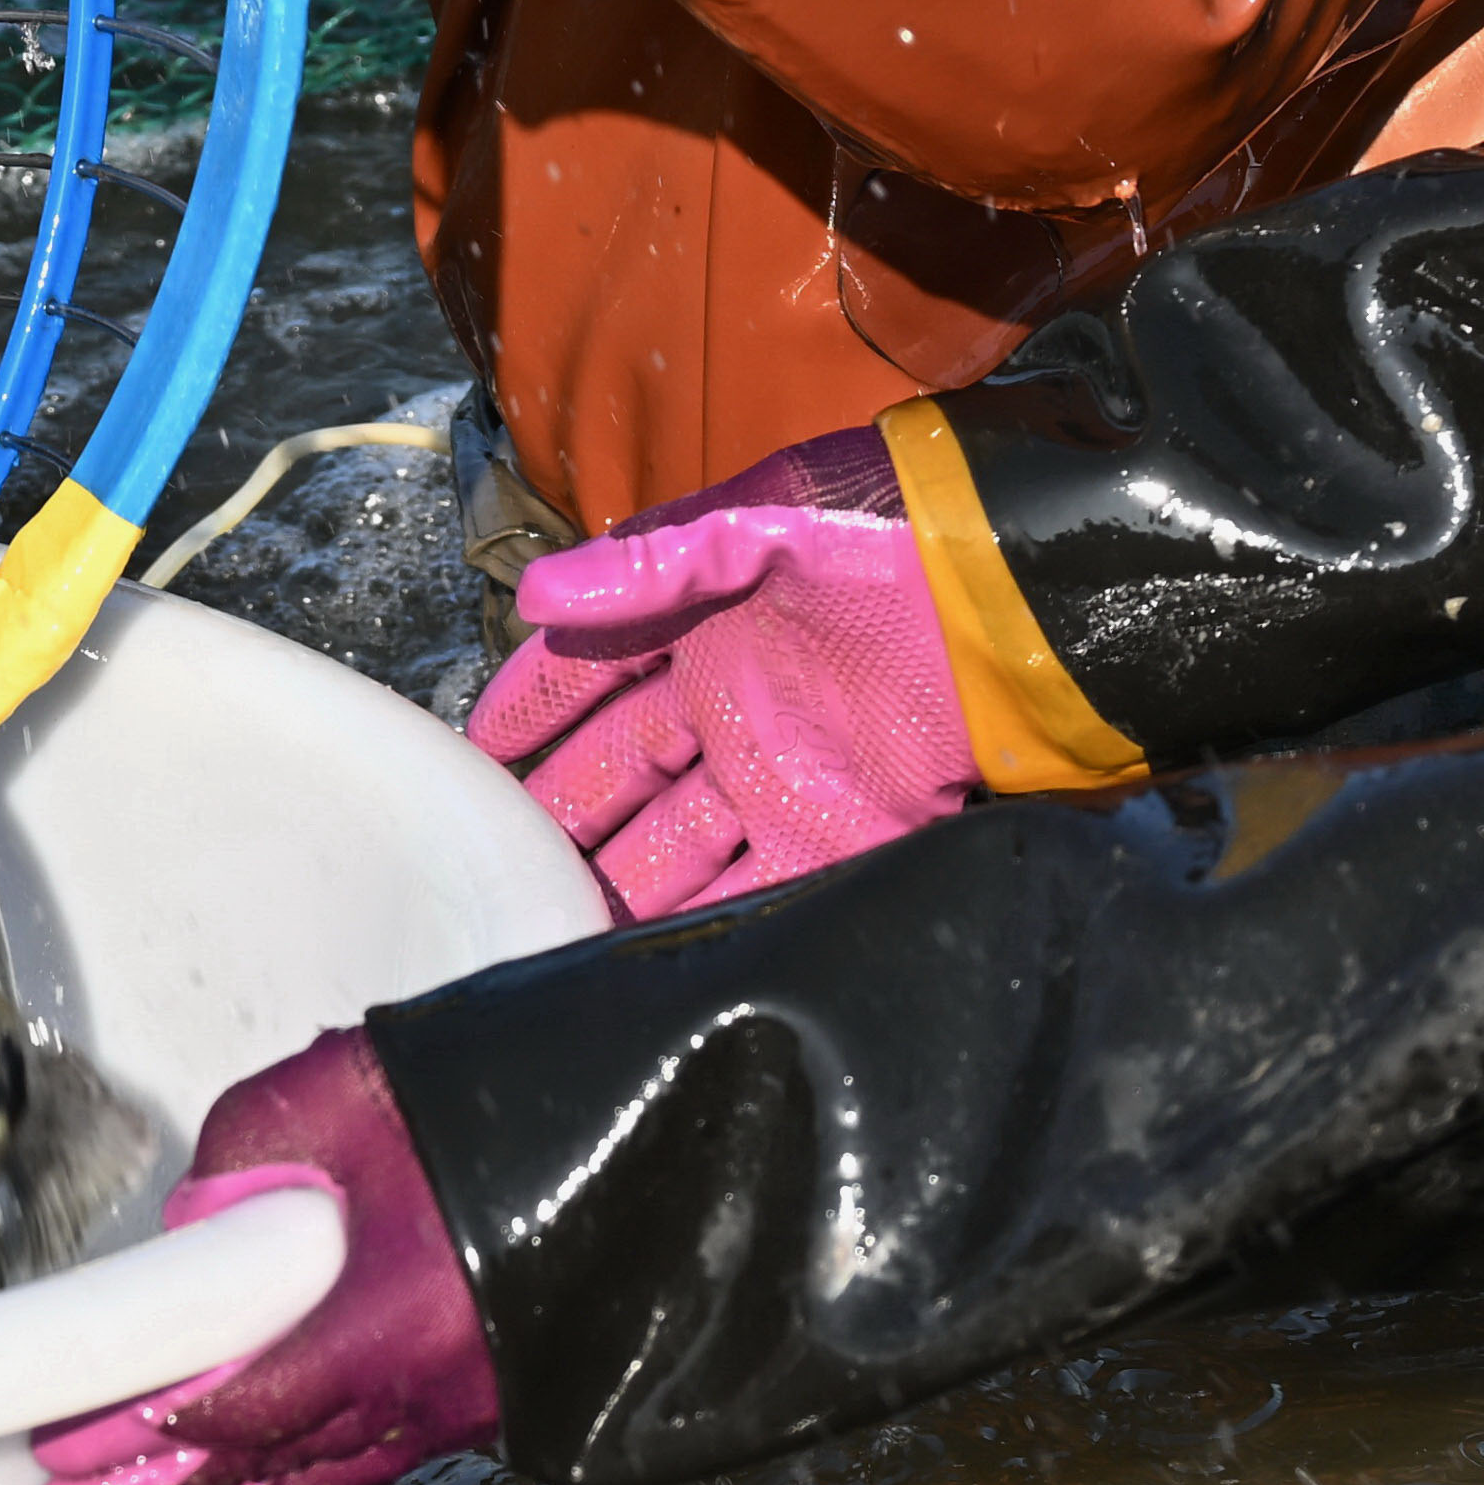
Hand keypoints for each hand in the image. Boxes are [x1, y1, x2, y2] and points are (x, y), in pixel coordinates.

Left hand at [15, 1030, 496, 1484]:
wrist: (617, 1132)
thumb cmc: (469, 1105)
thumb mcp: (335, 1095)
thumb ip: (239, 1165)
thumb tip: (183, 1237)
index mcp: (389, 1318)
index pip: (251, 1403)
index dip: (154, 1434)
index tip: (68, 1449)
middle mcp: (415, 1389)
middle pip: (260, 1473)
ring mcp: (438, 1413)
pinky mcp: (451, 1416)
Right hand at [463, 424, 974, 918]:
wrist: (1013, 592)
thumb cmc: (885, 536)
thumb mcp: (757, 527)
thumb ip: (645, 569)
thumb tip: (533, 597)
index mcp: (701, 627)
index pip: (588, 676)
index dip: (530, 712)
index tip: (470, 760)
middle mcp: (731, 707)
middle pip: (623, 775)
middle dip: (560, 817)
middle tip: (494, 867)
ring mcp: (785, 775)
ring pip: (677, 843)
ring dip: (621, 883)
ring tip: (551, 928)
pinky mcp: (844, 831)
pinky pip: (757, 889)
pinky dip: (709, 924)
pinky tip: (652, 957)